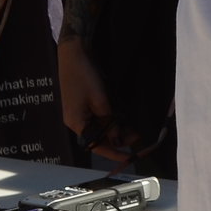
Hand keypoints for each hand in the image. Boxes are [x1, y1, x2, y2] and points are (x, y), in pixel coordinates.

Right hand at [56, 36, 131, 164]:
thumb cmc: (84, 76)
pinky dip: (110, 120)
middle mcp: (76, 121)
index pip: (95, 145)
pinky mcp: (83, 104)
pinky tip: (122, 120)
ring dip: (115, 129)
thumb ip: (109, 121)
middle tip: (137, 136)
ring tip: (133, 129)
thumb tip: (118, 139)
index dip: (112, 152)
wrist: (74, 54)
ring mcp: (78, 112)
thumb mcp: (100, 100)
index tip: (128, 157)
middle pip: (97, 136)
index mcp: (76, 122)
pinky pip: (97, 118)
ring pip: (99, 127)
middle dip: (117, 139)